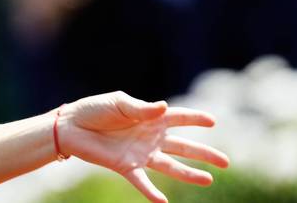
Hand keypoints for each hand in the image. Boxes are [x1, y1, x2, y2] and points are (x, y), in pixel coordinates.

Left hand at [59, 91, 229, 202]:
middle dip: (204, 154)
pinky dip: (152, 193)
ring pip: (170, 166)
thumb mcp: (119, 103)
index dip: (195, 118)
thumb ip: (142, 109)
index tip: (213, 121)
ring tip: (208, 181)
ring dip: (188, 174)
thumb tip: (164, 108)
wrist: (70, 126)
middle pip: (182, 146)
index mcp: (149, 118)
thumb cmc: (94, 110)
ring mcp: (140, 153)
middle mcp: (150, 137)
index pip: (178, 117)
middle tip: (225, 162)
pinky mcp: (126, 166)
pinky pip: (143, 182)